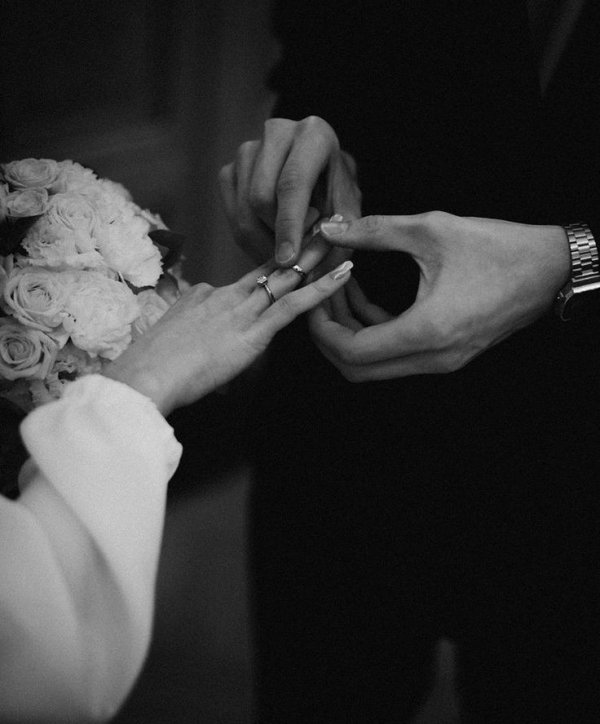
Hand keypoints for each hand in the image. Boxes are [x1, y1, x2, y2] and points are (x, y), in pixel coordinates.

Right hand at [104, 247, 352, 415]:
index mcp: (209, 296)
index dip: (276, 259)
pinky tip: (344, 274)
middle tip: (323, 217)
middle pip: (272, 265)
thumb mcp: (170, 329)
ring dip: (316, 255)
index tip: (294, 243)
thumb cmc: (152, 362)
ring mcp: (241, 312)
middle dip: (299, 241)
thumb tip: (199, 299)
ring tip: (341, 233)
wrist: (144, 375)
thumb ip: (189, 312)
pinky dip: (321, 288)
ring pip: (286, 278)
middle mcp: (228, 296)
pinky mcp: (252, 334)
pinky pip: (292, 307)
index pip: (251, 276)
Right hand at [219, 116, 361, 264]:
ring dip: (263, 241)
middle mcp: (276, 133)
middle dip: (275, 237)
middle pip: (261, 198)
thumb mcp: (349, 215)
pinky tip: (270, 241)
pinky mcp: (229, 170)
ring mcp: (247, 150)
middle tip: (295, 258)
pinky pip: (231, 215)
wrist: (321, 180)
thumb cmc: (337, 196)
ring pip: (243, 210)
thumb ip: (337, 238)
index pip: (293, 182)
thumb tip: (307, 262)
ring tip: (287, 250)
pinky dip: (249, 239)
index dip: (289, 225)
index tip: (289, 260)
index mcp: (313, 134)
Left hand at [309, 211, 569, 379]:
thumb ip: (375, 230)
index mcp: (427, 331)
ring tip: (337, 289)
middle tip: (317, 296)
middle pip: (357, 369)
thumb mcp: (432, 231)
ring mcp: (442, 361)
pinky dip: (374, 330)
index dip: (321, 328)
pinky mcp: (447, 353)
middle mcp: (433, 357)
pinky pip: (396, 353)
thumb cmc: (498, 247)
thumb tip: (331, 227)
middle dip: (329, 335)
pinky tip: (362, 295)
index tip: (311, 295)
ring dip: (350, 332)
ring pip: (375, 364)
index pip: (351, 352)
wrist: (551, 268)